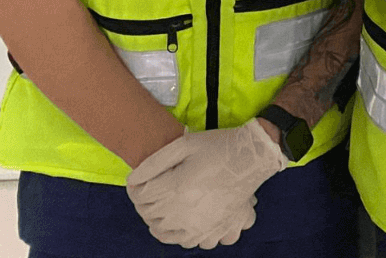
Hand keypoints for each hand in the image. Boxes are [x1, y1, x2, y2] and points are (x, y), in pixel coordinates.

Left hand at [125, 118, 285, 248]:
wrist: (253, 157)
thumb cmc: (219, 146)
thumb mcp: (185, 144)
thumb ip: (154, 161)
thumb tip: (132, 180)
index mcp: (177, 186)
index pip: (140, 195)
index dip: (136, 186)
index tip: (141, 180)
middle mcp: (184, 209)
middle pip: (149, 213)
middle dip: (145, 201)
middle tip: (153, 189)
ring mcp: (198, 223)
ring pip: (162, 230)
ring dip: (157, 219)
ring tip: (164, 204)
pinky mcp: (211, 229)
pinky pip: (182, 241)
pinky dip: (175, 233)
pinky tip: (179, 219)